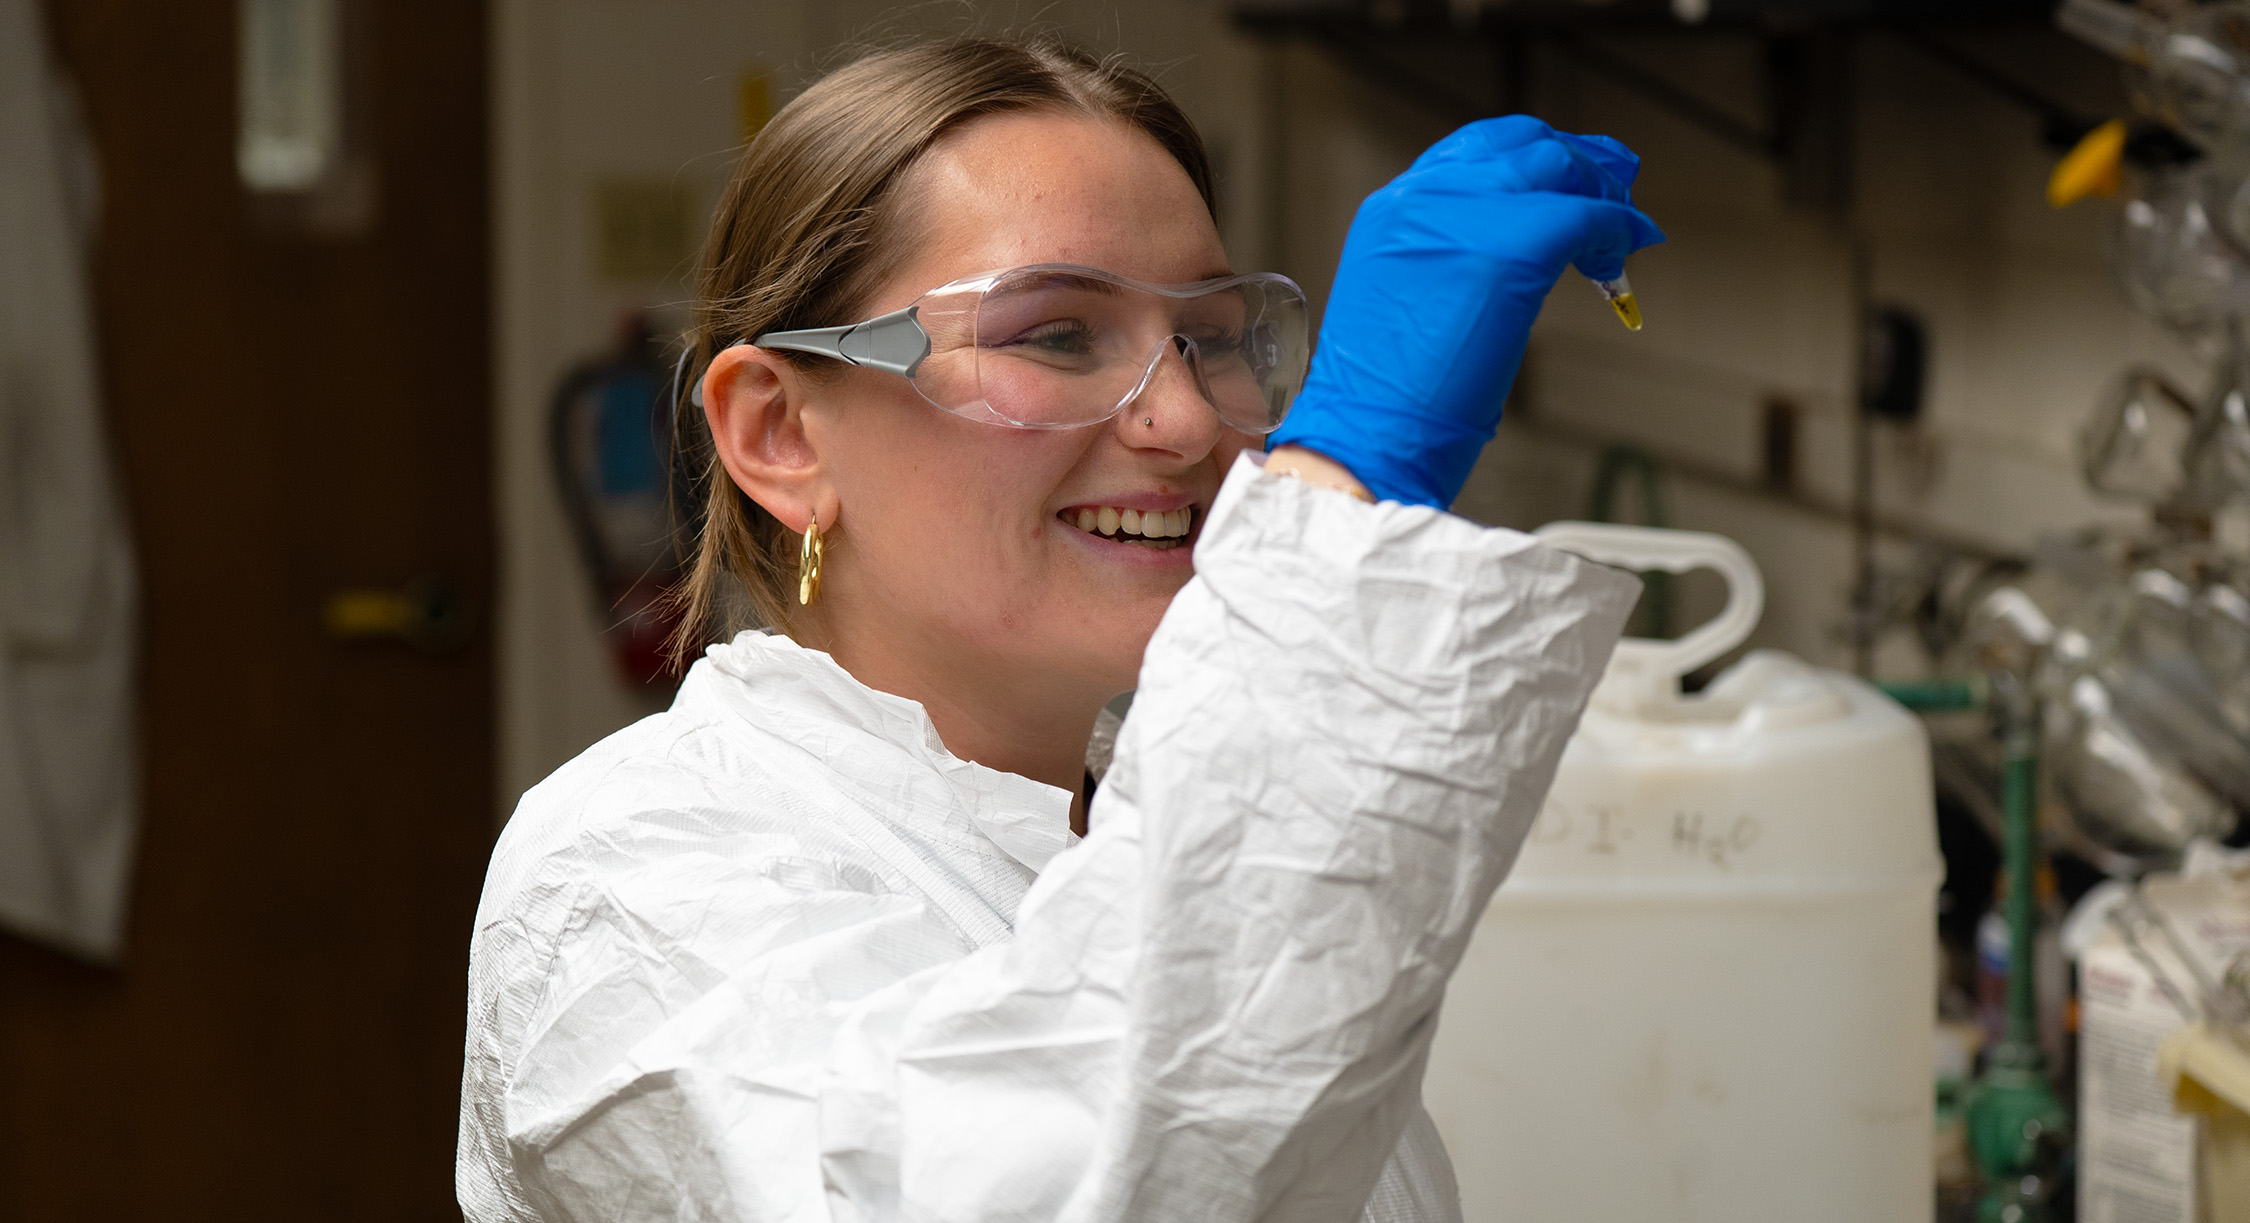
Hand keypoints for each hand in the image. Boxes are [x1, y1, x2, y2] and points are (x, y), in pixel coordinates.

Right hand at [1268, 116, 1664, 508]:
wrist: (1369, 435)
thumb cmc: (1386, 398)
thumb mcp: (1404, 303)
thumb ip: (1448, 261)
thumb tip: (1515, 257)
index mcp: (1391, 210)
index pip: (1477, 150)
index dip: (1535, 154)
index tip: (1572, 171)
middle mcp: (1422, 198)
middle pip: (1524, 146)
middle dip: (1580, 163)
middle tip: (1617, 187)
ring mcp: (1464, 216)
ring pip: (1556, 170)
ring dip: (1601, 194)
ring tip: (1623, 227)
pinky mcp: (1510, 247)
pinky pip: (1583, 217)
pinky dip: (1615, 229)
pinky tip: (1626, 250)